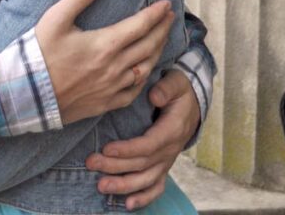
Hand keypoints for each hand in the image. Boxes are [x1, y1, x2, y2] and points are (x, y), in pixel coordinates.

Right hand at [35, 0, 173, 124]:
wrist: (25, 94)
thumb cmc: (39, 54)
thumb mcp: (56, 18)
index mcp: (105, 44)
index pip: (140, 26)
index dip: (156, 14)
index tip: (167, 4)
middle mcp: (114, 67)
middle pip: (148, 46)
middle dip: (162, 29)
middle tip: (171, 17)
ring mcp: (111, 88)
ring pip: (145, 68)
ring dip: (158, 52)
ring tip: (162, 40)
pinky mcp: (105, 104)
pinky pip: (134, 92)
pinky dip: (144, 79)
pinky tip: (144, 72)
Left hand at [85, 69, 199, 208]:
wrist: (193, 105)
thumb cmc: (179, 91)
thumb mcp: (176, 83)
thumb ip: (166, 88)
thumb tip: (154, 96)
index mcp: (171, 130)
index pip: (148, 145)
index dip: (127, 150)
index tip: (106, 148)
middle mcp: (170, 150)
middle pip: (141, 164)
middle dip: (115, 166)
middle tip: (92, 163)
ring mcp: (167, 161)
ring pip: (146, 179)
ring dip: (124, 185)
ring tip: (101, 186)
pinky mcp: (164, 166)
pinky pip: (156, 187)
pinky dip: (144, 198)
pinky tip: (128, 205)